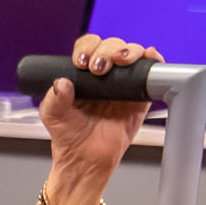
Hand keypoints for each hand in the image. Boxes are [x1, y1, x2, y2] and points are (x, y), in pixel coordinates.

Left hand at [39, 33, 159, 191]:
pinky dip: (153, 59)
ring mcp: (124, 82)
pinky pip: (151, 71)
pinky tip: (149, 55)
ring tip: (120, 61)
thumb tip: (61, 82)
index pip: (88, 47)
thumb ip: (54, 98)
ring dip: (129, 51)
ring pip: (132, 54)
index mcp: (83, 73)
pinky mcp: (141, 94)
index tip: (81, 62)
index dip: (87, 48)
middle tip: (99, 68)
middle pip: (112, 46)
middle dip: (106, 50)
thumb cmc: (68, 135)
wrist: (86, 159)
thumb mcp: (53, 115)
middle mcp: (105, 73)